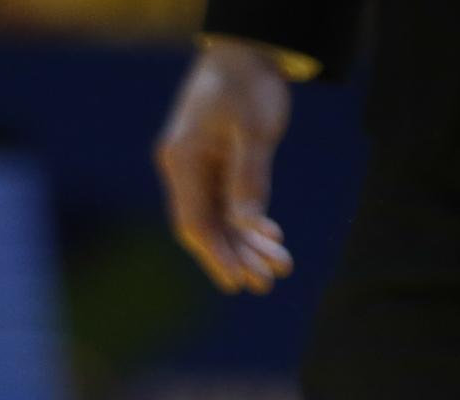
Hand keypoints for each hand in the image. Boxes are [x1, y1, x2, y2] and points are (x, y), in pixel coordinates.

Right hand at [155, 39, 295, 294]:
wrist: (247, 55)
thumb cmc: (247, 85)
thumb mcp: (253, 131)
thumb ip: (249, 179)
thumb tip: (248, 228)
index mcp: (182, 159)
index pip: (194, 221)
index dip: (215, 254)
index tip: (237, 281)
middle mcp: (185, 170)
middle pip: (207, 228)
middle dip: (236, 257)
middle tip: (267, 284)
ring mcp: (200, 172)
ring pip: (221, 223)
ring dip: (247, 247)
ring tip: (278, 270)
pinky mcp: (219, 171)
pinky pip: (231, 209)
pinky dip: (251, 228)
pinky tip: (272, 244)